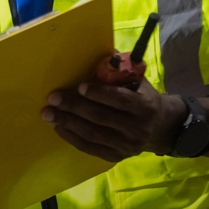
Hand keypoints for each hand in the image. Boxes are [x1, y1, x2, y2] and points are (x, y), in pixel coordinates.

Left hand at [41, 79, 185, 161]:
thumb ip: (120, 70)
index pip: (119, 100)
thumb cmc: (142, 97)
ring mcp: (126, 146)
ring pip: (93, 134)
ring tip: (48, 113)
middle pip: (101, 118)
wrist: (159, 127)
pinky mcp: (116, 156)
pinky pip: (90, 148)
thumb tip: (101, 52)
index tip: (79, 86)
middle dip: (75, 107)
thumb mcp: (138, 81)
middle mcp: (137, 128)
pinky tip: (58, 127)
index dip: (99, 94)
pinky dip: (72, 138)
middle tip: (53, 98)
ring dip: (68, 123)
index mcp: (145, 106)